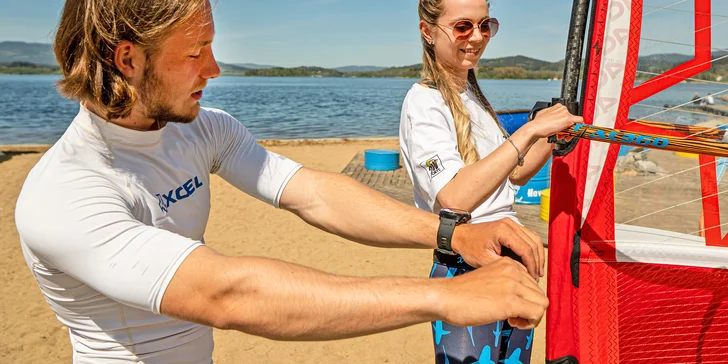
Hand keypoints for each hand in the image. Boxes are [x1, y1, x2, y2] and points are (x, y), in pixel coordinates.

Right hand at [434, 258, 548, 329]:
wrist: (445, 297)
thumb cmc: (462, 293)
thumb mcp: (489, 279)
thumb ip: (506, 284)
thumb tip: (523, 301)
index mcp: (507, 264)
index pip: (532, 282)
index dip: (525, 298)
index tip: (512, 306)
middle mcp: (513, 271)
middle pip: (539, 293)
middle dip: (530, 308)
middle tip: (513, 316)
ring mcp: (512, 285)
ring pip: (542, 303)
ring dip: (532, 316)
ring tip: (514, 320)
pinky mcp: (510, 301)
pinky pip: (536, 313)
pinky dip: (530, 323)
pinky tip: (513, 323)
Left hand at [451, 218, 544, 279]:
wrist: (460, 235)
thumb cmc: (469, 247)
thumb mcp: (485, 260)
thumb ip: (505, 266)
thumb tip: (524, 273)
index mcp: (503, 231)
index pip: (526, 249)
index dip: (532, 265)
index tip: (533, 278)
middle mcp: (510, 224)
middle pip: (533, 243)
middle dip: (537, 261)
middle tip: (537, 277)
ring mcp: (512, 224)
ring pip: (534, 239)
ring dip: (538, 255)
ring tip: (537, 271)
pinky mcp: (511, 226)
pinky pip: (528, 237)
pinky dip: (532, 249)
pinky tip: (532, 262)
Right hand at [520, 103, 581, 140]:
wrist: (535, 128)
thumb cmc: (537, 124)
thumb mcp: (544, 116)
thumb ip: (551, 116)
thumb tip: (554, 121)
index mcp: (556, 106)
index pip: (566, 114)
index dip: (564, 124)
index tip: (561, 129)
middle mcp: (562, 108)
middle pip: (571, 118)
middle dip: (567, 128)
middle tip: (562, 134)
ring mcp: (565, 113)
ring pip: (575, 121)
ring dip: (570, 131)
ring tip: (563, 136)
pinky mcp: (568, 119)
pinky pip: (580, 121)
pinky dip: (578, 128)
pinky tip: (570, 134)